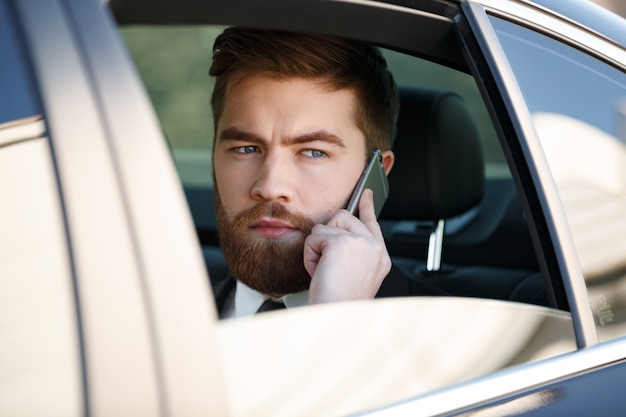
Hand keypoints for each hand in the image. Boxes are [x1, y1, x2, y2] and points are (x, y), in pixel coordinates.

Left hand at [304, 189, 391, 303]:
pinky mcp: (342, 242)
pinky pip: (314, 238)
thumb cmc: (339, 302)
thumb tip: (335, 230)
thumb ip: (351, 251)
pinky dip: (310, 256)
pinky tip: (320, 272)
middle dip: (327, 237)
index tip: (367, 192)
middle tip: (328, 265)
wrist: (337, 317)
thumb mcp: (352, 273)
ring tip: (326, 272)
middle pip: (343, 218)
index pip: (372, 223)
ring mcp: (361, 242)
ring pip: (326, 227)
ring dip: (318, 249)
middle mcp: (375, 247)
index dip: (368, 206)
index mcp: (380, 257)